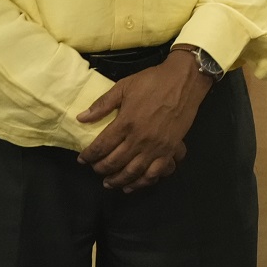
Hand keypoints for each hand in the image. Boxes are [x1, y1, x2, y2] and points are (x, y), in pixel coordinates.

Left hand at [76, 51, 211, 192]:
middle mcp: (139, 139)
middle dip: (100, 169)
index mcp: (126, 123)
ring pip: (132, 172)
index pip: (101, 146)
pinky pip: (155, 172)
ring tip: (109, 183)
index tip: (82, 159)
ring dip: (118, 180)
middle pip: (114, 162)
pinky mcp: (170, 149)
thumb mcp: (124, 86)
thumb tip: (81, 118)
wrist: (185, 81)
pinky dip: (142, 182)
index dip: (88, 156)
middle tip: (95, 169)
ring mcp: (156, 146)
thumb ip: (103, 104)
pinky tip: (133, 185)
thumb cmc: (153, 81)